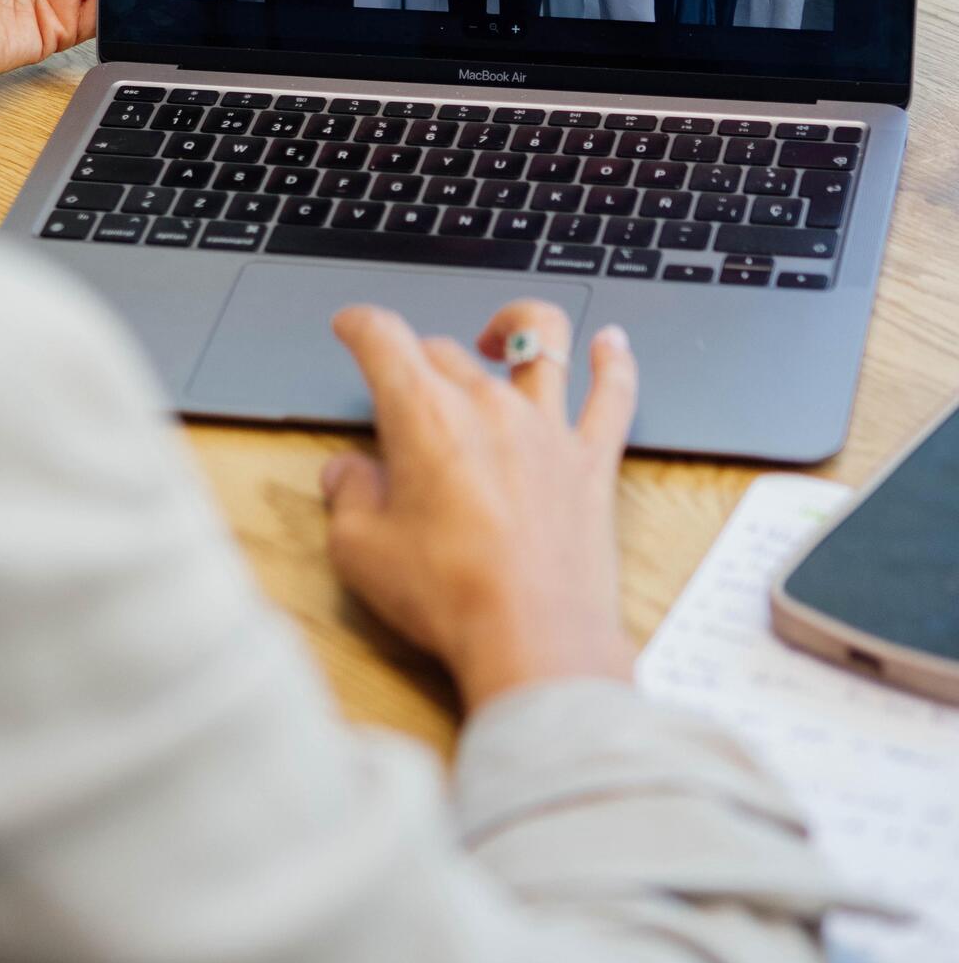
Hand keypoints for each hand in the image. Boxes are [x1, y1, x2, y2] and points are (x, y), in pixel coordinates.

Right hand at [322, 300, 637, 713]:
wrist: (534, 639)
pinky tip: (611, 343)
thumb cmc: (449, 597)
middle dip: (418, 356)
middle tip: (404, 385)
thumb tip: (346, 472)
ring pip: (539, 342)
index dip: (360, 324)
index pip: (385, 339)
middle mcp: (488, 404)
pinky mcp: (591, 460)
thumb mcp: (362, 550)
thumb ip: (347, 496)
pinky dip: (615, 362)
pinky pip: (613, 395)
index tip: (352, 326)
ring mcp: (547, 427)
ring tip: (499, 334)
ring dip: (515, 325)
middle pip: (447, 349)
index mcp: (424, 415)